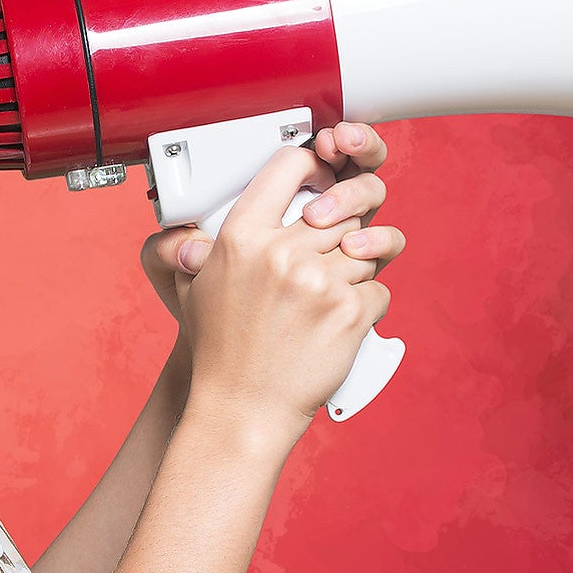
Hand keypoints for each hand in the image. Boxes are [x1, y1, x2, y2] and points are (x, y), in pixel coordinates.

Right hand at [170, 123, 403, 439]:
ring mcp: (317, 281)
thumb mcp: (193, 286)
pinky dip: (367, 306)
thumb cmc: (220, 350)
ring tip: (328, 297)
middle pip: (337, 211)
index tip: (321, 173)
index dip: (312, 164)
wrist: (242, 408)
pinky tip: (340, 322)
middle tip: (324, 259)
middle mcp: (279, 253)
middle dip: (339, 234)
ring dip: (355, 272)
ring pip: (364, 248)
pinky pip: (379, 288)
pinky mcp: (348, 311)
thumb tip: (202, 224)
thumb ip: (202, 245)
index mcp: (240, 237)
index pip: (289, 166)